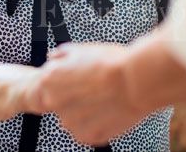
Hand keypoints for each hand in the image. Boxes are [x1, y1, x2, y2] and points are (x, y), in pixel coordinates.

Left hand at [29, 42, 151, 145]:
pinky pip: (88, 131)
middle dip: (77, 97)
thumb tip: (53, 57)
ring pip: (75, 118)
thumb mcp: (82, 49)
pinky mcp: (86, 136)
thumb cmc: (112, 63)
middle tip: (96, 88)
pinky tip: (109, 110)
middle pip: (62, 102)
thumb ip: (62, 55)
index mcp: (49, 79)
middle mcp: (54, 102)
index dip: (70, 80)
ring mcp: (70, 122)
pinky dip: (98, 124)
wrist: (136, 80)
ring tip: (105, 98)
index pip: (51, 84)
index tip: (83, 78)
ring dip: (87, 112)